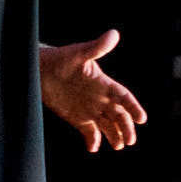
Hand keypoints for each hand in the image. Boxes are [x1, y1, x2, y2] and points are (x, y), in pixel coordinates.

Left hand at [39, 31, 146, 152]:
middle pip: (119, 115)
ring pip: (108, 126)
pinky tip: (93, 147)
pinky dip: (93, 140)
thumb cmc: (60, 58)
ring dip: (115, 136)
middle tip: (129, 140)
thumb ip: (97, 47)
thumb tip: (114, 34)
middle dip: (126, 128)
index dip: (134, 108)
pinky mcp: (77, 118)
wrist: (38, 69)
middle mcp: (101, 98)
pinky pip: (89, 132)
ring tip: (118, 146)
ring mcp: (90, 109)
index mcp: (105, 84)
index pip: (124, 97)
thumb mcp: (79, 53)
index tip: (141, 119)